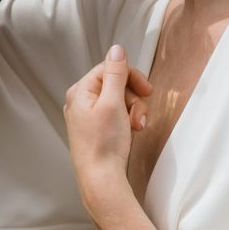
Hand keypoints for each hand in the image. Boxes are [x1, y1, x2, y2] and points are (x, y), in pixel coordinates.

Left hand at [64, 46, 152, 209]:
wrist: (101, 179)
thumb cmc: (104, 144)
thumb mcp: (112, 103)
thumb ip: (115, 74)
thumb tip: (116, 49)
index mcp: (80, 91)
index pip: (109, 68)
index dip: (131, 77)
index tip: (148, 90)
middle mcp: (80, 101)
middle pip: (116, 84)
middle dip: (134, 98)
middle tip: (141, 115)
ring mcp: (88, 116)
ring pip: (119, 100)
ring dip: (134, 111)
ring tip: (137, 127)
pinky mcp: (96, 129)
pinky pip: (116, 115)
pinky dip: (128, 121)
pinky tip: (132, 132)